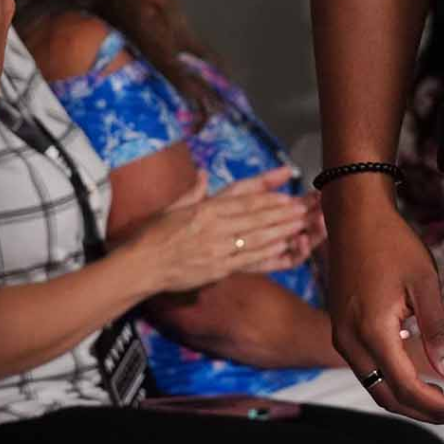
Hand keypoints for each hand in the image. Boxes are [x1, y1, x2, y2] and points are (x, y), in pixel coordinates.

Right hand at [131, 167, 309, 292]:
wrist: (140, 266)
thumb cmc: (153, 235)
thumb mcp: (172, 207)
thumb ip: (192, 192)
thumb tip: (201, 173)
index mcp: (205, 210)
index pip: (243, 203)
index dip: (268, 200)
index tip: (286, 197)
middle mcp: (214, 228)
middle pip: (255, 219)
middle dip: (281, 214)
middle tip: (302, 209)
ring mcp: (217, 250)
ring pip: (256, 239)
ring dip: (280, 231)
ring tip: (299, 225)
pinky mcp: (217, 270)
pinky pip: (247, 260)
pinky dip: (266, 253)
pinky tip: (282, 247)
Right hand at [324, 180, 443, 426]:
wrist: (354, 217)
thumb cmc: (390, 243)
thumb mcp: (424, 283)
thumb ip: (439, 330)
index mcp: (372, 332)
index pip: (406, 387)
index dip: (436, 407)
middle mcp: (350, 341)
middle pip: (386, 397)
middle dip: (422, 411)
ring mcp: (341, 336)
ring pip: (374, 385)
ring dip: (407, 397)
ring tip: (442, 397)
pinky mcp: (341, 329)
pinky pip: (366, 368)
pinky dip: (391, 379)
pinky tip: (417, 372)